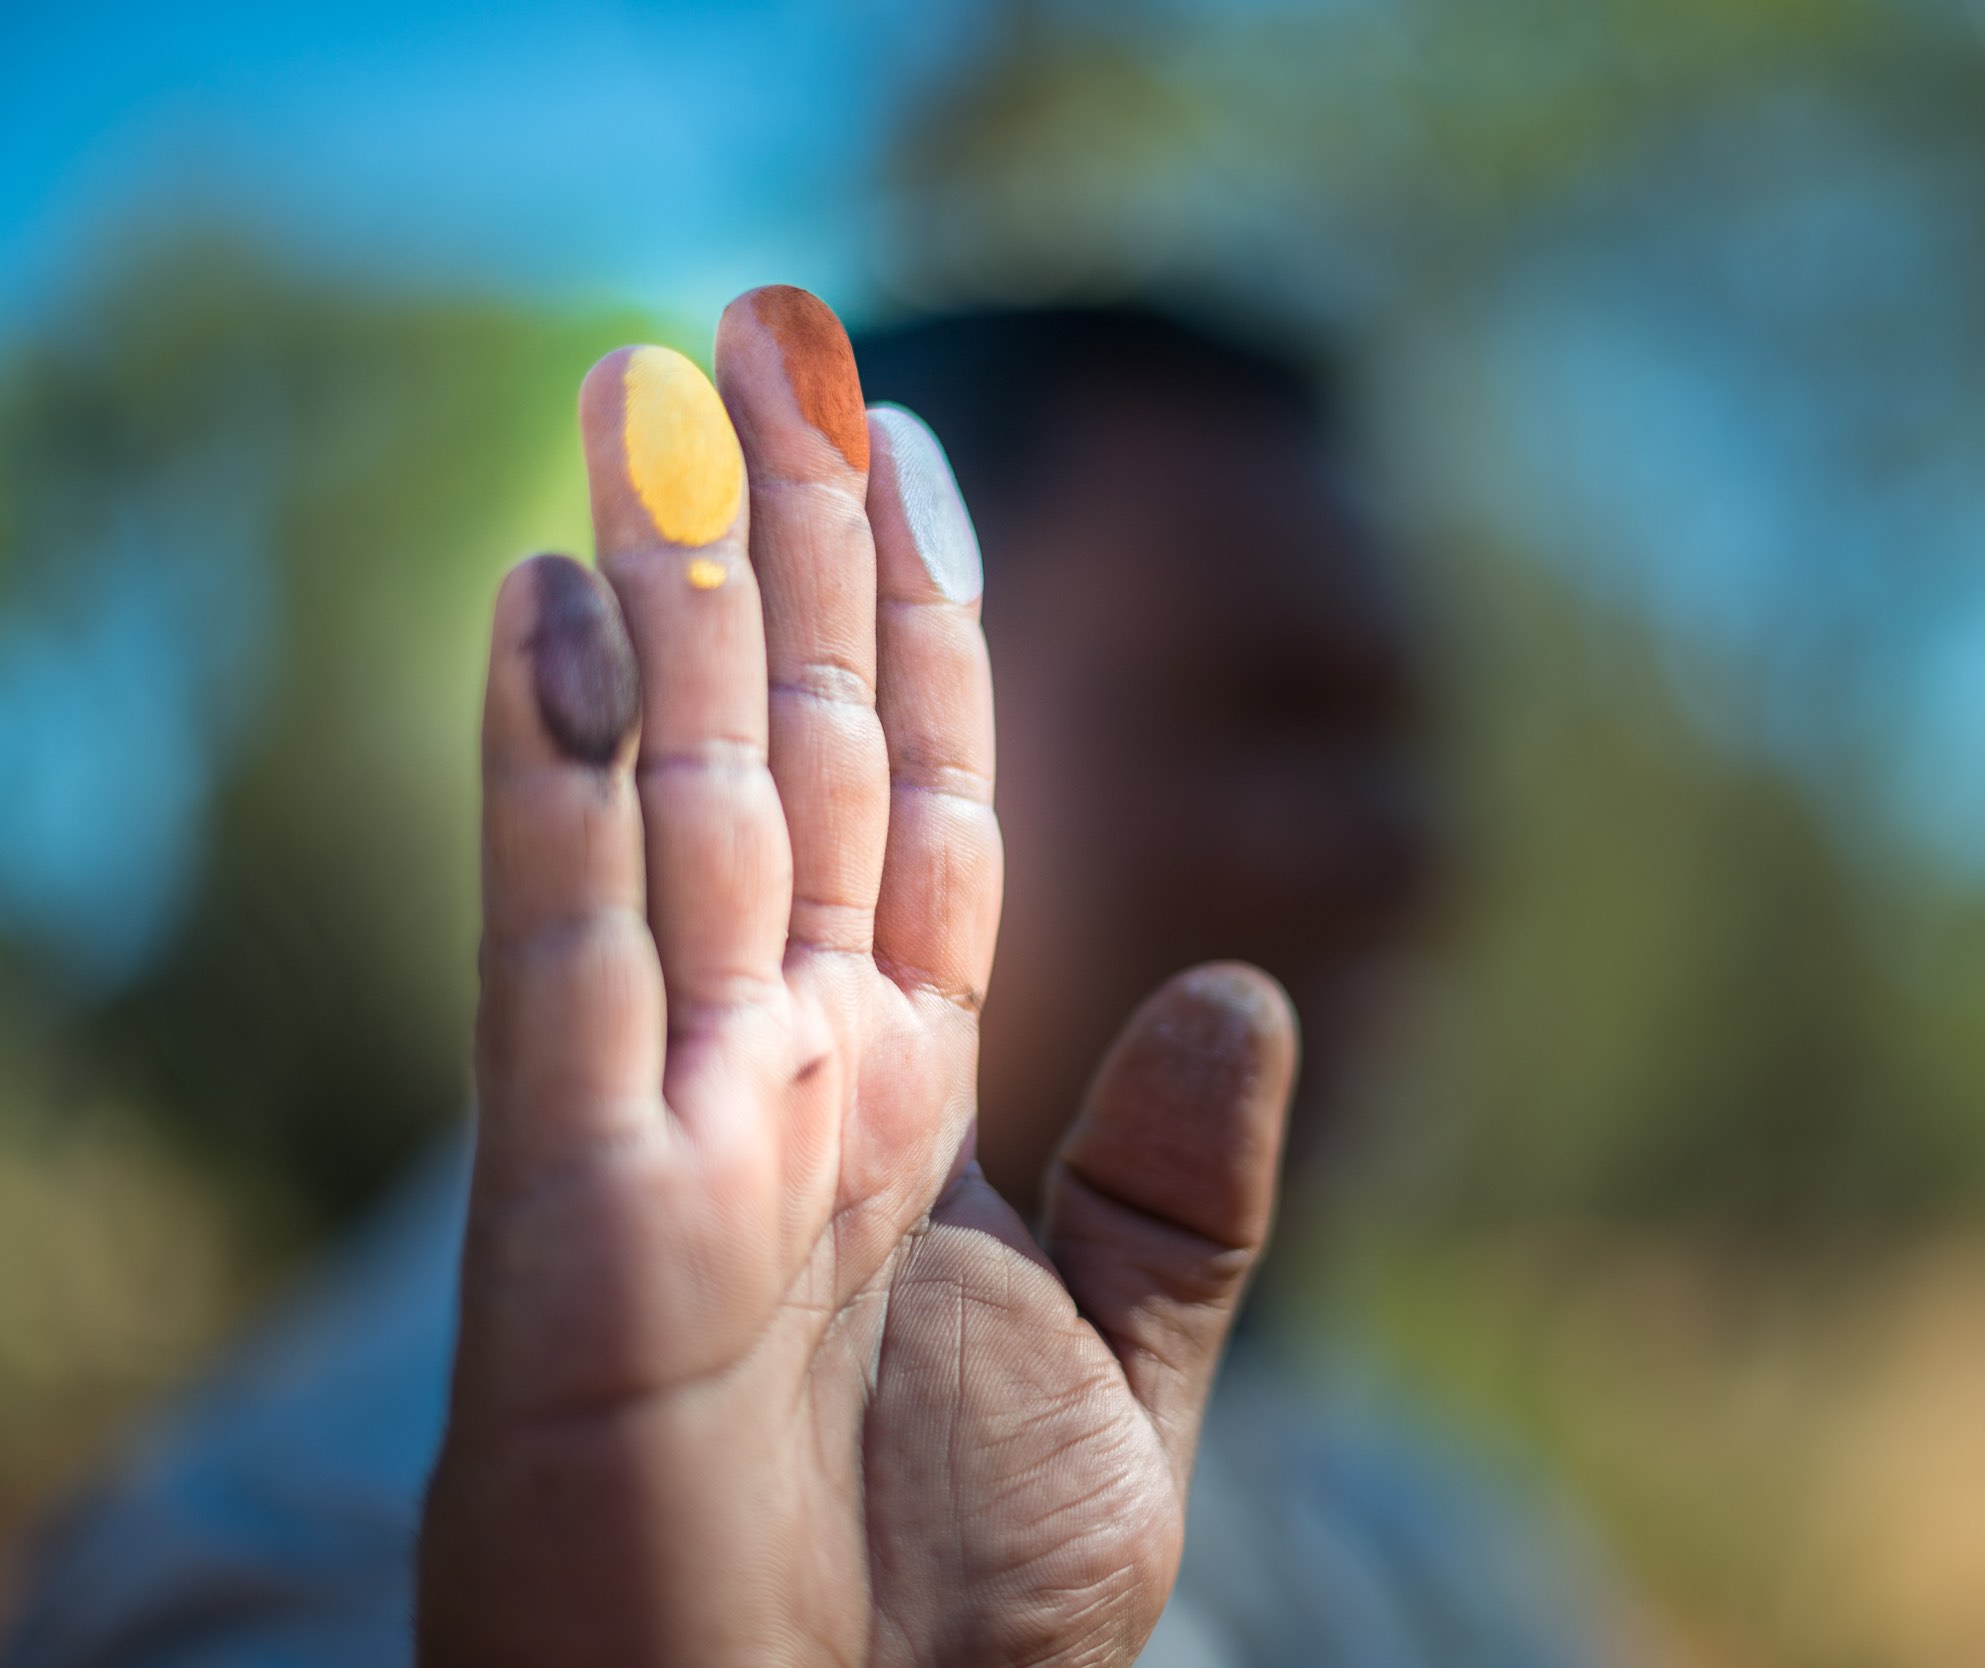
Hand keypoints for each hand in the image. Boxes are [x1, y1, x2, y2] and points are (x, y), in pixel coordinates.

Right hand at [418, 287, 1296, 1666]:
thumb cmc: (950, 1614)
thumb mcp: (1123, 1371)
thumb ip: (1181, 1182)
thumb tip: (1248, 971)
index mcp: (904, 1094)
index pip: (923, 799)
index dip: (923, 620)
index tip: (912, 448)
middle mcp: (784, 1071)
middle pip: (797, 752)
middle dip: (787, 541)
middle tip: (769, 324)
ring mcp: (676, 1123)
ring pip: (678, 803)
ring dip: (668, 594)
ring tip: (657, 392)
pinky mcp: (578, 1210)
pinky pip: (563, 954)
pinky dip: (550, 779)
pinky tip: (551, 611)